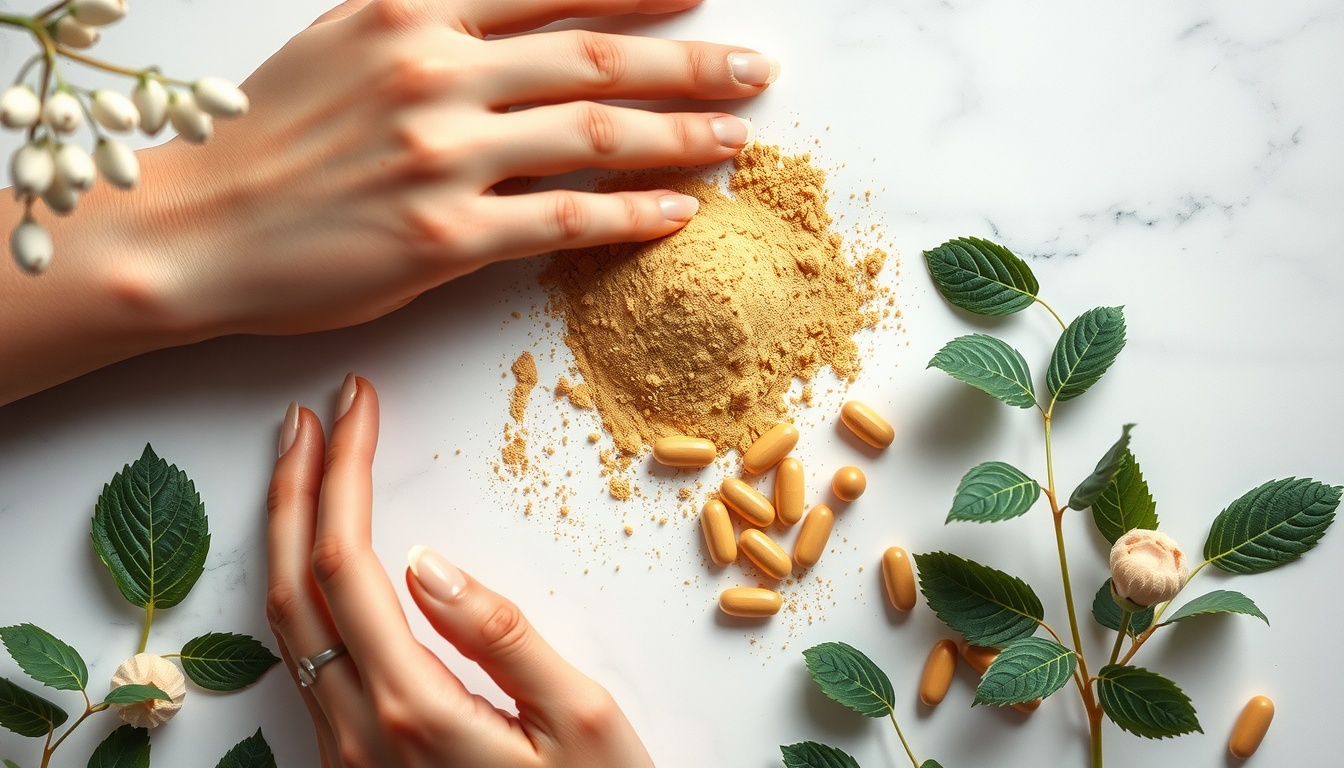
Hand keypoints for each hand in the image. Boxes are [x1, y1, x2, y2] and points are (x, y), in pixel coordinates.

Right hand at [0, 0, 774, 403]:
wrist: (193, 229)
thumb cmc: (266, 136)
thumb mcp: (342, 38)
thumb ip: (432, 18)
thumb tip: (514, 12)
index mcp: (413, 12)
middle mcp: (437, 71)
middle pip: (599, 59)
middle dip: (693, 63)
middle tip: (757, 70)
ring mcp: (443, 155)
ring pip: (596, 137)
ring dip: (682, 136)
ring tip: (738, 139)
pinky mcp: (445, 237)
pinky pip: (565, 221)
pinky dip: (631, 214)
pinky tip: (678, 213)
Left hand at [266, 374, 654, 766]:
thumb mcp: (583, 724)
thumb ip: (504, 639)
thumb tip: (427, 562)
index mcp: (415, 711)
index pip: (350, 565)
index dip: (343, 474)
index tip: (355, 405)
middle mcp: (359, 734)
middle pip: (294, 587)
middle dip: (294, 488)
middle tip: (308, 414)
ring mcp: (347, 755)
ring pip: (287, 625)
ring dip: (290, 534)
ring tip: (306, 464)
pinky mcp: (354, 765)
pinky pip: (305, 658)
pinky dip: (305, 585)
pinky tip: (324, 555)